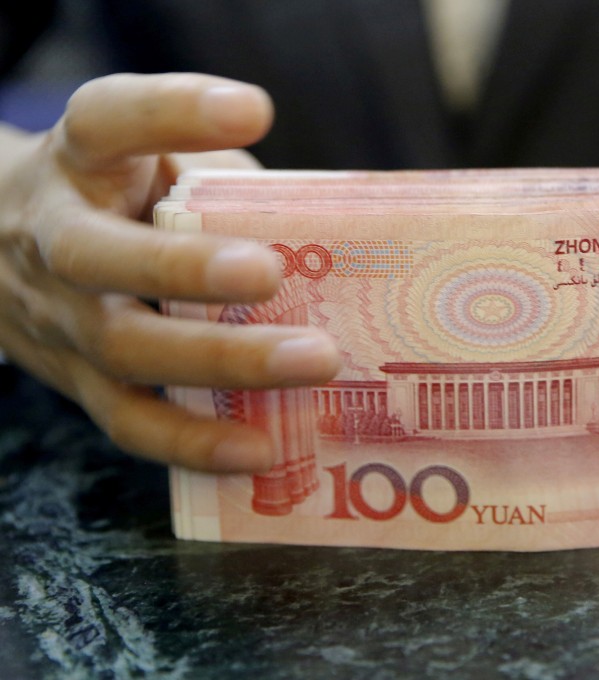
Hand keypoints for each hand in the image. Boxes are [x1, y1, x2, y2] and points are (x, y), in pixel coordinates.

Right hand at [0, 73, 340, 471]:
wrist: (4, 250)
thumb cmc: (121, 199)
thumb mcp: (158, 162)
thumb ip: (227, 184)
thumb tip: (346, 228)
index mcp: (81, 160)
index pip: (108, 120)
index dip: (173, 112)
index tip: (249, 108)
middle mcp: (54, 236)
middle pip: (100, 256)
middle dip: (186, 270)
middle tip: (271, 273)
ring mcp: (59, 317)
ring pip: (124, 348)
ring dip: (220, 362)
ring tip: (313, 362)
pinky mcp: (78, 381)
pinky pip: (129, 421)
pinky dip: (195, 441)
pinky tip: (262, 448)